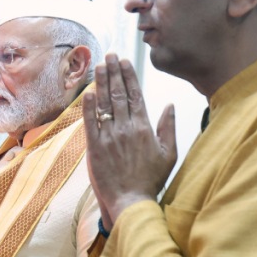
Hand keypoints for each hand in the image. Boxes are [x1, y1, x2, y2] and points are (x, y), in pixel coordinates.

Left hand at [83, 54, 176, 224]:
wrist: (131, 201)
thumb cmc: (151, 179)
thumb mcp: (169, 154)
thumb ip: (168, 127)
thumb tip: (169, 105)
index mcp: (145, 128)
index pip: (136, 95)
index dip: (129, 76)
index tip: (125, 61)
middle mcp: (127, 129)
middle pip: (119, 94)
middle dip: (114, 73)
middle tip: (109, 55)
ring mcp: (110, 137)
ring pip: (105, 104)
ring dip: (102, 83)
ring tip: (99, 66)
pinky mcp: (95, 147)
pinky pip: (91, 123)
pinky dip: (89, 106)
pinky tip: (87, 91)